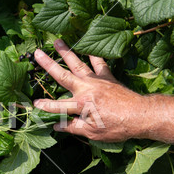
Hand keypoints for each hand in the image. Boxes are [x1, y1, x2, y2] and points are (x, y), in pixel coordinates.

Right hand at [33, 39, 147, 141]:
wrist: (140, 115)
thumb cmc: (117, 127)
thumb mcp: (92, 133)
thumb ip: (73, 127)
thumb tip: (57, 127)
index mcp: (81, 104)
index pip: (58, 106)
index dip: (45, 106)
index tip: (33, 103)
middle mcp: (86, 89)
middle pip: (63, 75)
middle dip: (49, 64)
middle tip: (37, 52)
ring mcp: (97, 81)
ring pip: (78, 64)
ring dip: (67, 52)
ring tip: (58, 41)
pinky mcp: (108, 78)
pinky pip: (99, 63)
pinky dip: (94, 54)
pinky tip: (88, 47)